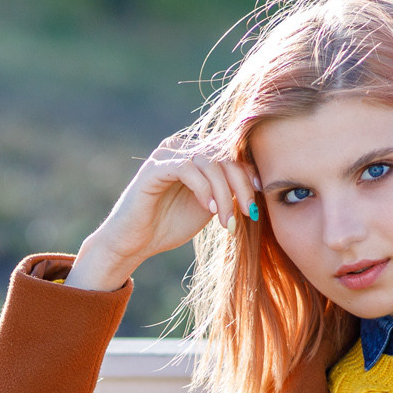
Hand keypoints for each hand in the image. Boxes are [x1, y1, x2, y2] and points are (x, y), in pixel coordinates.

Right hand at [65, 133, 258, 290]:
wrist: (134, 244)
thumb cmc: (169, 226)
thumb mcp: (208, 206)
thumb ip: (227, 190)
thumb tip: (258, 180)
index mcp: (194, 154)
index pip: (230, 154)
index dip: (248, 174)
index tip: (257, 201)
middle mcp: (181, 148)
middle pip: (224, 155)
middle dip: (240, 186)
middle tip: (247, 214)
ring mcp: (166, 156)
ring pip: (209, 163)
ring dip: (224, 194)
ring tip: (226, 221)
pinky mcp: (153, 169)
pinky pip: (187, 169)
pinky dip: (203, 189)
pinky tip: (208, 209)